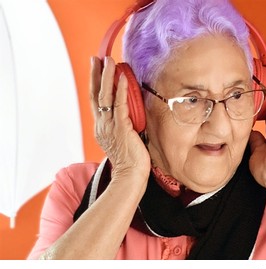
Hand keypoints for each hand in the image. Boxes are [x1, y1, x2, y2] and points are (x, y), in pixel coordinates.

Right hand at [89, 56, 149, 180]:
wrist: (131, 175)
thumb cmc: (131, 159)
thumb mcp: (124, 137)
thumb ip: (124, 124)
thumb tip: (131, 113)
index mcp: (101, 127)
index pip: (96, 101)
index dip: (95, 83)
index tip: (96, 68)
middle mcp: (102, 124)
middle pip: (96, 94)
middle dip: (96, 74)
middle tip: (96, 58)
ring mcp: (110, 126)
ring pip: (106, 96)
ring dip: (108, 77)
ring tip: (109, 61)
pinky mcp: (121, 128)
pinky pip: (120, 105)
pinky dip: (121, 90)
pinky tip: (123, 79)